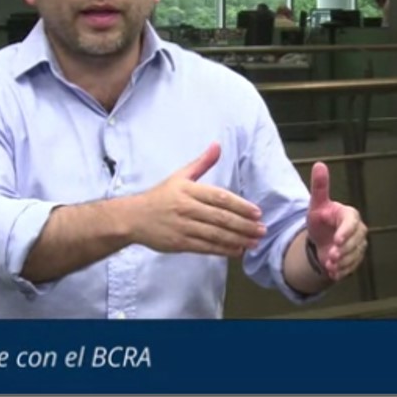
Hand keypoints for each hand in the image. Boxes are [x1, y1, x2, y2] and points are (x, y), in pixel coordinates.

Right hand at [130, 142, 265, 257]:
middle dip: (244, 225)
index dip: (240, 205)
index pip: (220, 198)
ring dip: (238, 239)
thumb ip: (202, 163)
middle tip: (261, 229)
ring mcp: (183, 227)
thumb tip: (217, 145)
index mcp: (189, 190)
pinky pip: (205, 247)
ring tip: (254, 241)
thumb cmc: (160, 196)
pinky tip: (237, 250)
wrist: (134, 217)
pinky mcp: (180, 243)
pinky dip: (223, 250)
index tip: (257, 212)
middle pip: (221, 218)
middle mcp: (187, 208)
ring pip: (215, 234)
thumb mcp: (180, 176)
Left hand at [306, 162, 367, 280]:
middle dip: (343, 250)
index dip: (346, 232)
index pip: (352, 223)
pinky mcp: (355, 258)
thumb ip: (320, 186)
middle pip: (356, 242)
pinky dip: (342, 271)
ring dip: (342, 262)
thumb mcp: (317, 204)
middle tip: (331, 256)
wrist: (320, 239)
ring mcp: (358, 245)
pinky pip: (352, 266)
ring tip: (328, 264)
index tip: (337, 240)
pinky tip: (332, 272)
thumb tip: (319, 164)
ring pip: (354, 256)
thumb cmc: (320, 219)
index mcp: (349, 215)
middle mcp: (358, 230)